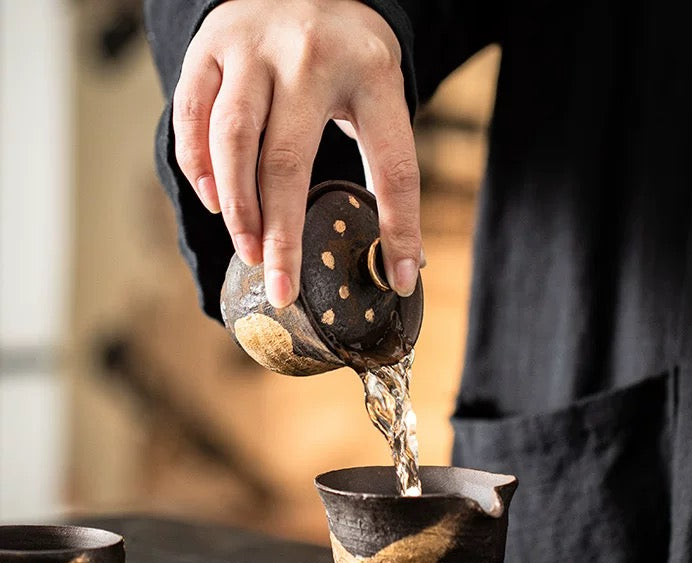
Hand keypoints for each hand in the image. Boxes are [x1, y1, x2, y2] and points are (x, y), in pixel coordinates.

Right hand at [172, 0, 421, 306]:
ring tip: (249, 250)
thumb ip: (385, 164)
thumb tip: (401, 262)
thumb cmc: (346, 56)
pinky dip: (200, 167)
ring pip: (232, 140)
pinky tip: (215, 201)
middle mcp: (308, 57)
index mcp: (372, 74)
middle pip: (287, 161)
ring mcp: (252, 48)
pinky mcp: (210, 48)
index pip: (392, 166)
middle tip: (281, 287)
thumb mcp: (380, 95)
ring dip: (237, 208)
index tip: (397, 281)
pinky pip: (193, 116)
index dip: (398, 229)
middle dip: (282, 235)